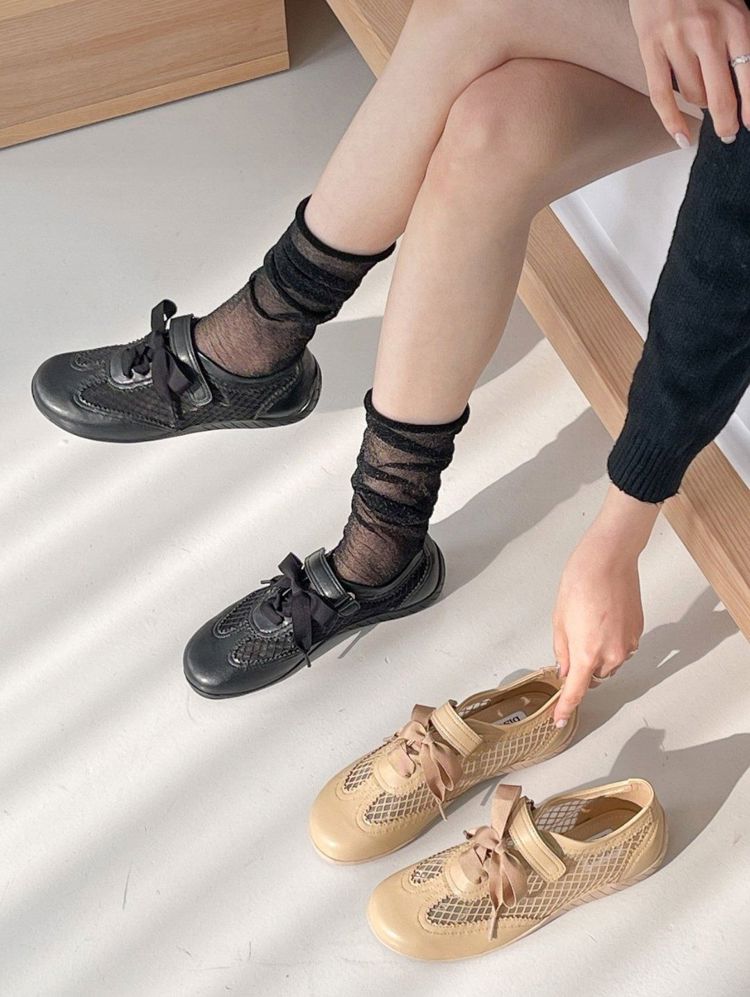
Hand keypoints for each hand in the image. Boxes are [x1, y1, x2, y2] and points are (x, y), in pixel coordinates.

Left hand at [552, 487, 659, 727]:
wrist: (608, 560)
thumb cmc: (578, 585)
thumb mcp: (560, 621)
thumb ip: (563, 652)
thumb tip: (566, 670)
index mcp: (587, 654)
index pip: (575, 692)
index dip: (565, 708)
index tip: (559, 719)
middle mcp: (612, 656)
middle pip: (595, 677)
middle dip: (583, 669)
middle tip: (573, 642)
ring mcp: (628, 645)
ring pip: (610, 663)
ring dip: (599, 655)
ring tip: (589, 623)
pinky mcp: (638, 633)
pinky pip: (622, 648)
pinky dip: (611, 642)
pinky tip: (604, 619)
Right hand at [629, 0, 749, 141]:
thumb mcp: (733, 8)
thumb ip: (738, 44)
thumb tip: (740, 88)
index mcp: (735, 22)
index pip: (747, 77)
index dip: (749, 109)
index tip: (748, 125)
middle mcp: (707, 33)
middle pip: (720, 97)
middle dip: (727, 122)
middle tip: (728, 133)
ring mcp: (676, 42)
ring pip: (693, 96)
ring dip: (700, 105)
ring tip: (703, 97)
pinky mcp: (650, 49)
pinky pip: (661, 96)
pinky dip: (672, 122)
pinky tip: (681, 137)